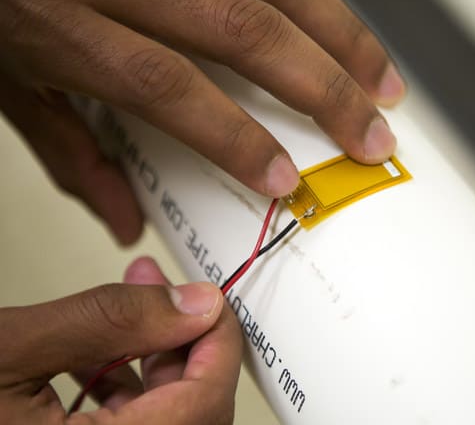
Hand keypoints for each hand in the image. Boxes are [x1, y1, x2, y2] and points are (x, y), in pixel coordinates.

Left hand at [0, 0, 405, 244]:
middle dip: (324, 87)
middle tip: (371, 133)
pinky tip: (341, 9)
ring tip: (380, 78)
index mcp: (66, 28)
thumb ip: (71, 154)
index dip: (238, 137)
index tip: (285, 179)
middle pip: (245, 29)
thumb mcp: (11, 87)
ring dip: (340, 32)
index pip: (170, 87)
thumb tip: (123, 222)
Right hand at [0, 257, 241, 423]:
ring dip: (155, 364)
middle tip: (167, 295)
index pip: (204, 405)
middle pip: (194, 416)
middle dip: (185, 345)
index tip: (214, 301)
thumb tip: (192, 303)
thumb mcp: (8, 349)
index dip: (220, 344)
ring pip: (166, 424)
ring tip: (129, 314)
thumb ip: (109, 320)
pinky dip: (127, 392)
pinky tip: (101, 358)